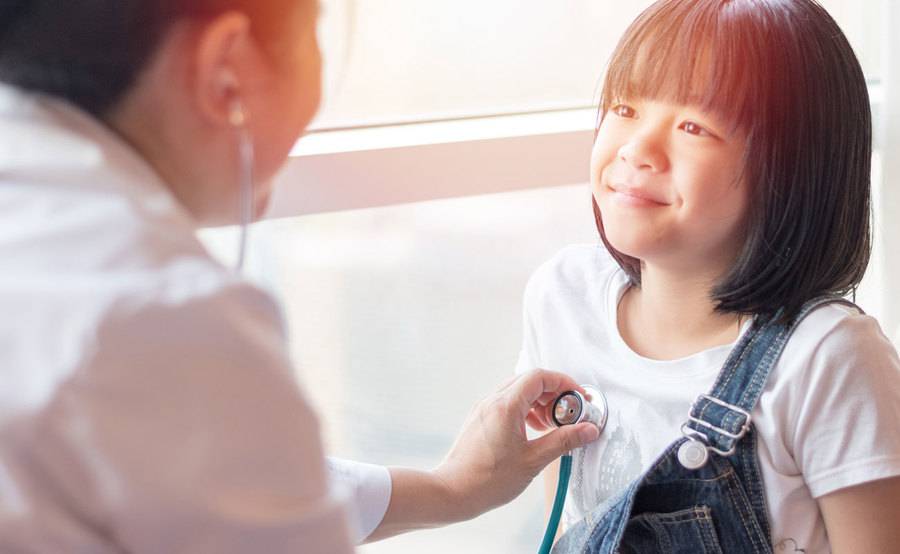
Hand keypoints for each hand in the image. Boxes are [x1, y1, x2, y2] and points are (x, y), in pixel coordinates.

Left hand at [432, 369, 600, 520]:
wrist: (453, 492)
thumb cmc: (488, 480)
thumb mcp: (533, 460)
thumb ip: (563, 441)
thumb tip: (588, 430)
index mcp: (506, 406)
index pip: (539, 377)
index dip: (563, 382)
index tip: (578, 397)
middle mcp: (492, 401)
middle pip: (529, 381)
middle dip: (553, 393)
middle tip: (568, 413)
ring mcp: (484, 408)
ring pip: (517, 391)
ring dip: (539, 401)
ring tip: (552, 425)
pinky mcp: (480, 418)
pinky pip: (506, 402)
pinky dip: (524, 409)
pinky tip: (533, 430)